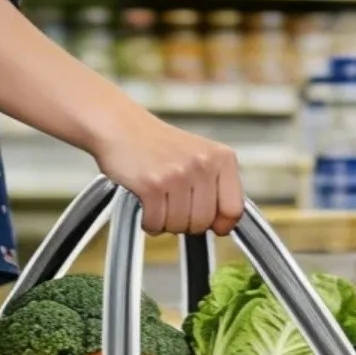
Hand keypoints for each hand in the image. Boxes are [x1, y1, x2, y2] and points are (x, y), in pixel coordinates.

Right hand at [92, 117, 244, 237]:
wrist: (121, 127)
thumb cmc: (160, 148)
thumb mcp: (200, 159)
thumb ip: (217, 189)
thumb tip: (224, 227)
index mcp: (222, 158)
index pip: (234, 211)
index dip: (218, 223)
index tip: (204, 217)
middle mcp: (203, 163)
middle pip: (203, 224)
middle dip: (185, 222)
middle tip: (172, 202)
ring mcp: (178, 174)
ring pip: (179, 227)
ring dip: (165, 221)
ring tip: (158, 197)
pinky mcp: (152, 185)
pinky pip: (155, 224)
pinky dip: (147, 221)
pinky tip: (144, 201)